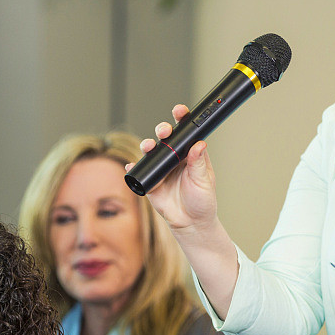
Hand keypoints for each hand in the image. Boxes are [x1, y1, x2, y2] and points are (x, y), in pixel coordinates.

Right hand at [126, 104, 217, 232]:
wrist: (191, 223)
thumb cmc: (202, 201)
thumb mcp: (203, 182)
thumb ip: (199, 164)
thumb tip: (199, 144)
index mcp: (191, 154)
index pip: (186, 133)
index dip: (182, 119)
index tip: (180, 111)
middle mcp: (175, 158)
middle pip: (166, 137)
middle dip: (162, 130)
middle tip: (164, 131)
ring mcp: (161, 168)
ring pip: (151, 151)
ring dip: (147, 145)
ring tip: (148, 147)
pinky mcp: (150, 180)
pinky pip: (139, 171)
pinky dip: (133, 167)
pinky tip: (131, 166)